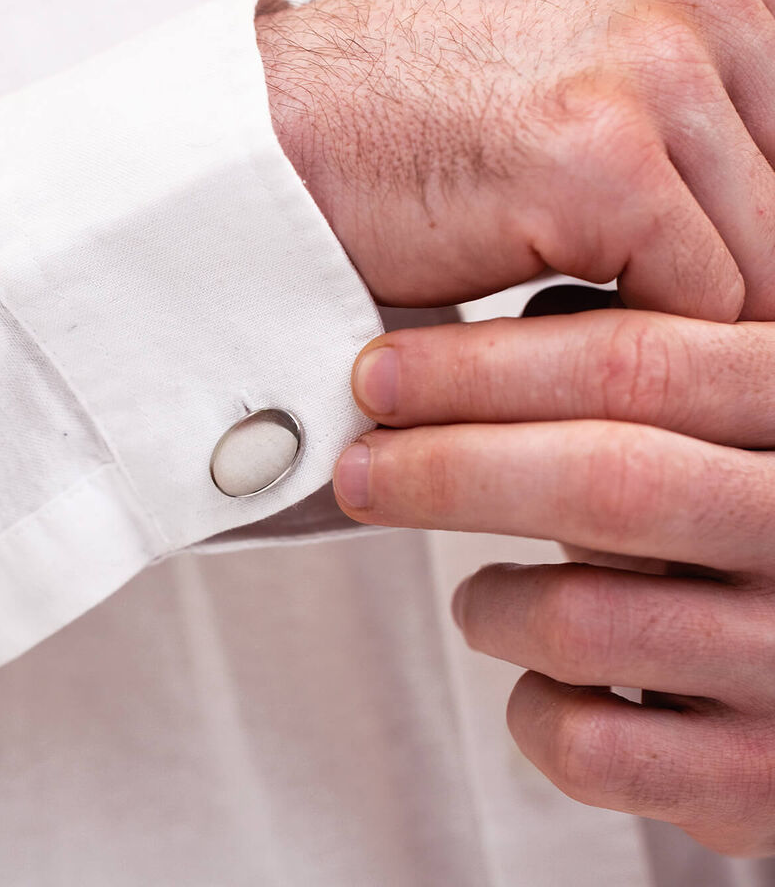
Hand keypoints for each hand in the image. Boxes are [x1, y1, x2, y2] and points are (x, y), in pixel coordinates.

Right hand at [255, 0, 774, 319]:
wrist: (288, 135)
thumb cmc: (422, 127)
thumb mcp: (592, 93)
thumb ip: (705, 139)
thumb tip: (765, 243)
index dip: (770, 245)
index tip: (728, 303)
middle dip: (748, 296)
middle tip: (675, 352)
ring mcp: (649, 72)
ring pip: (767, 268)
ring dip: (694, 338)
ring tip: (617, 360)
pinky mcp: (596, 163)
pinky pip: (693, 304)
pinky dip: (641, 355)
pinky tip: (567, 348)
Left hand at [333, 307, 774, 854]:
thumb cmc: (755, 521)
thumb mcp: (733, 417)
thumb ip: (653, 363)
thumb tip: (509, 314)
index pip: (632, 366)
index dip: (481, 367)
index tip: (379, 374)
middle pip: (601, 481)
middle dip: (447, 470)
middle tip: (359, 469)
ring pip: (579, 621)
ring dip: (488, 604)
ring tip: (475, 597)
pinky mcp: (761, 780)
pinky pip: (592, 746)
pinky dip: (532, 710)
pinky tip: (540, 679)